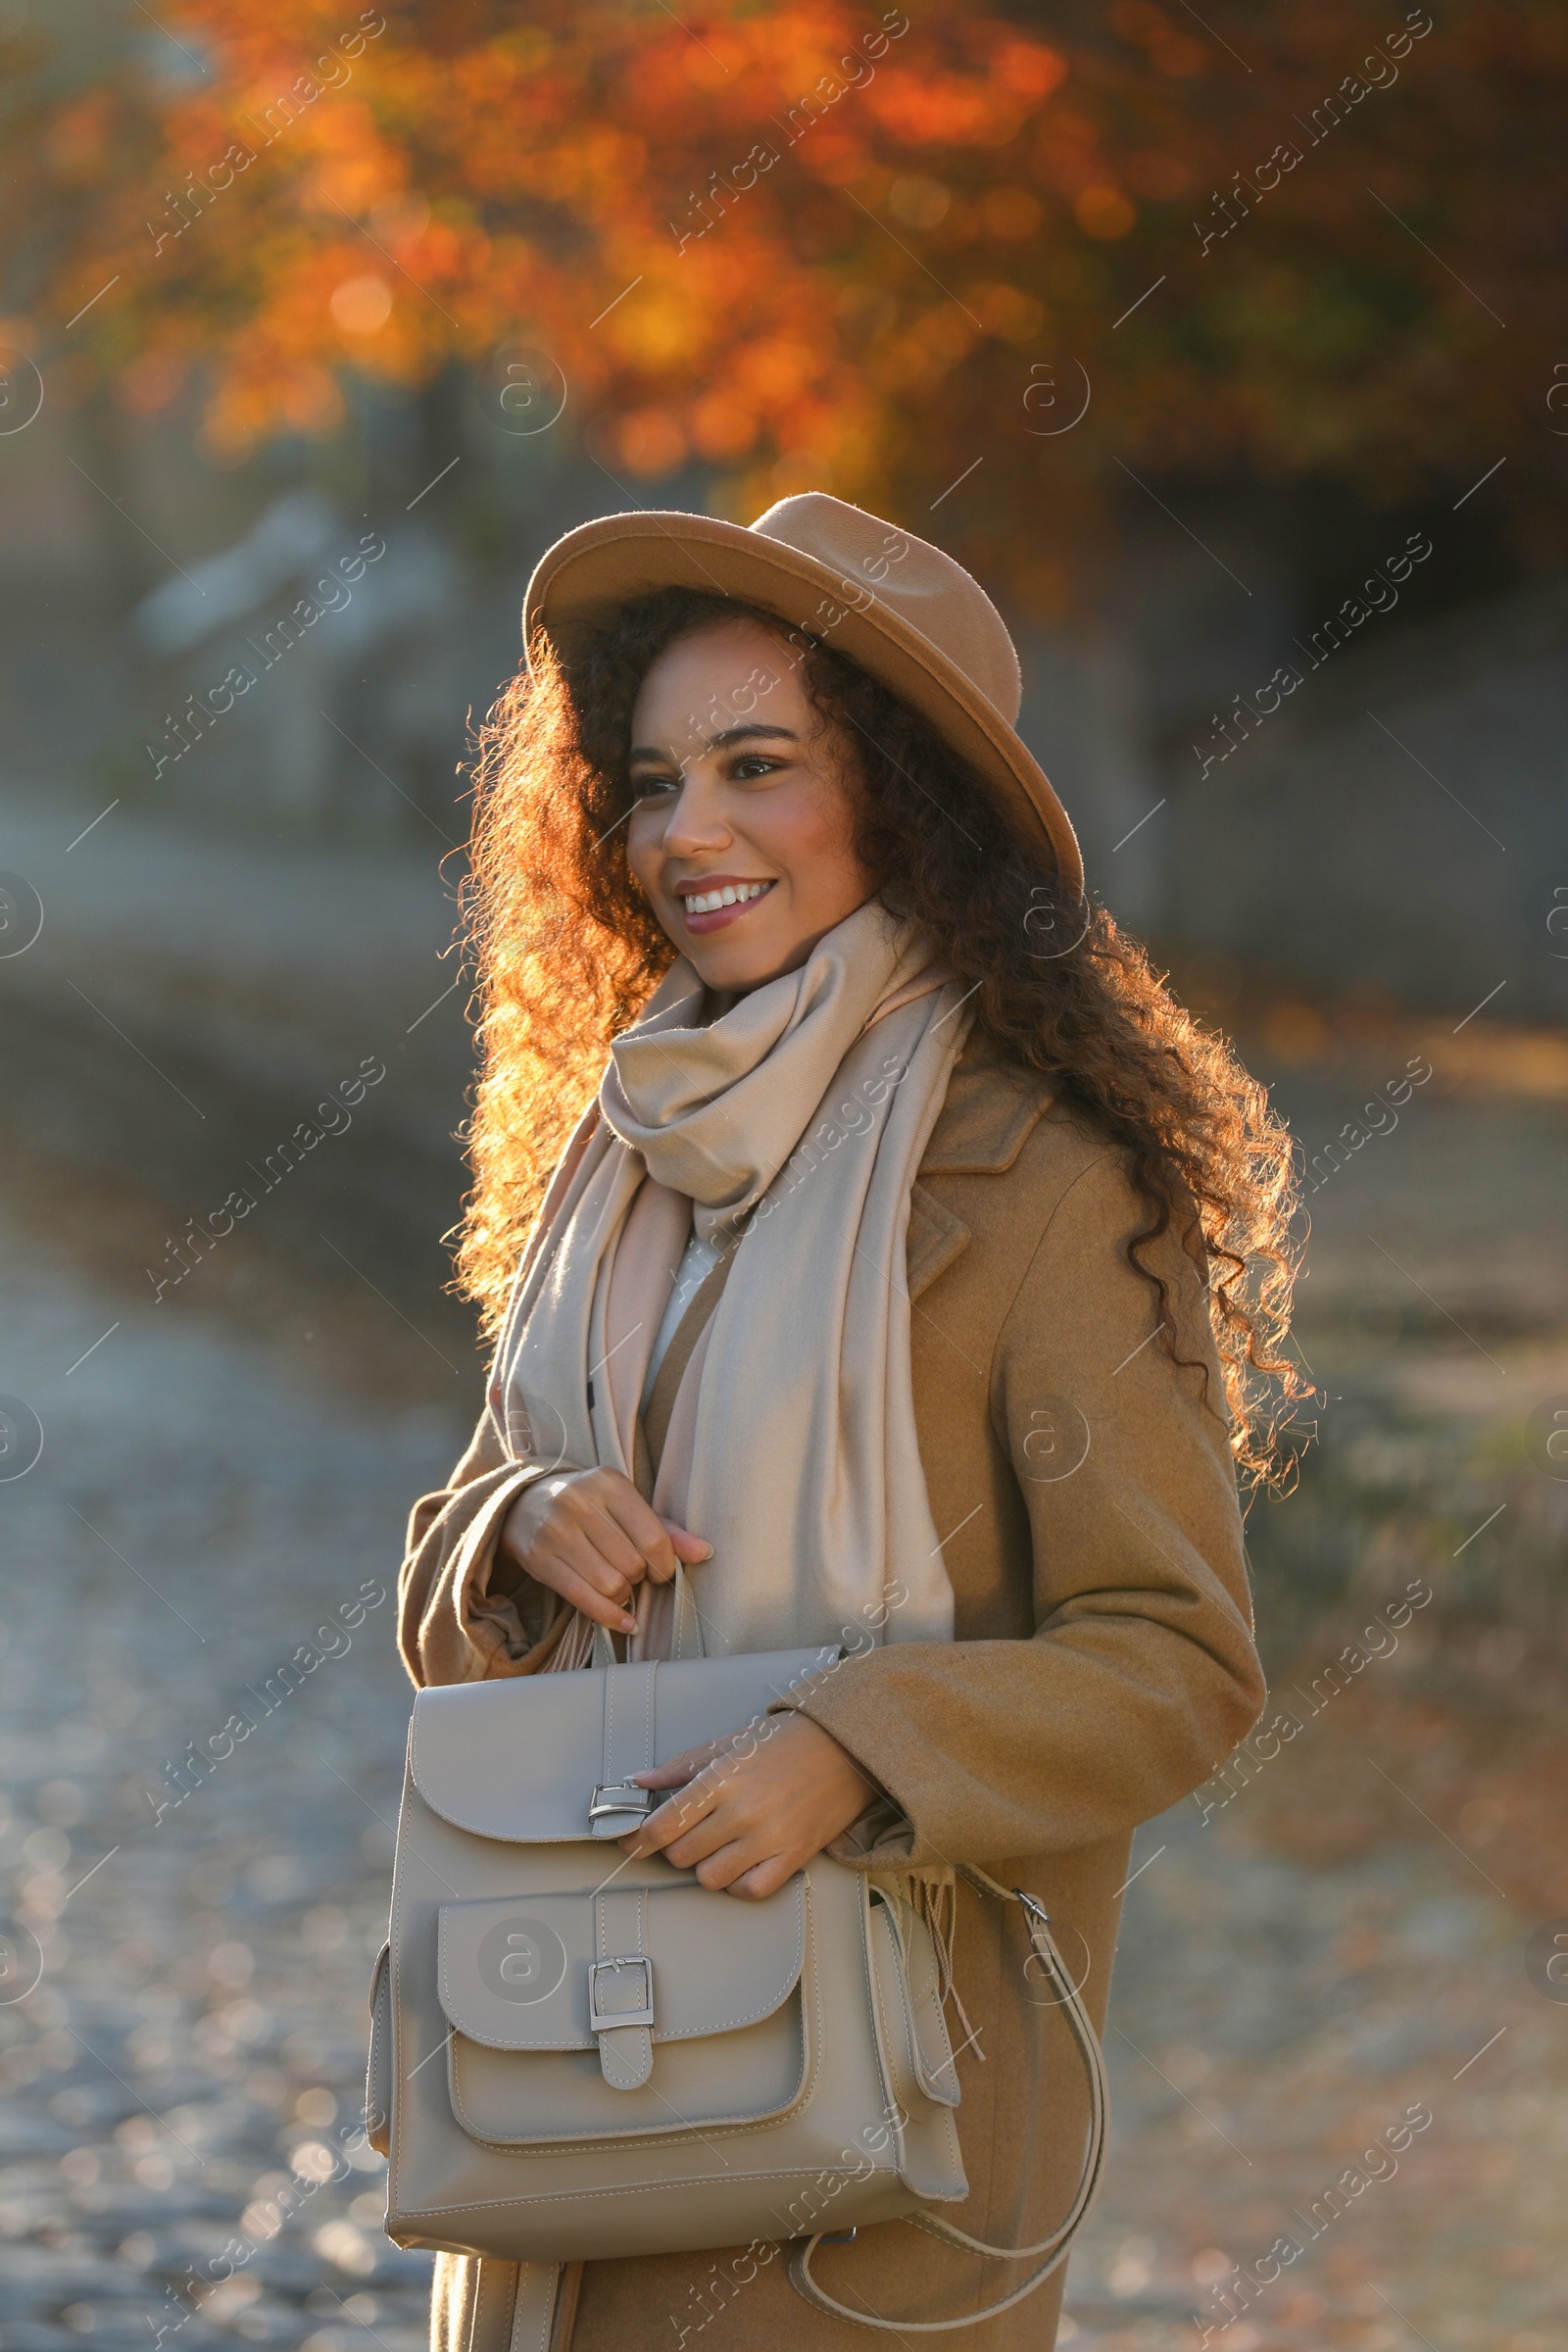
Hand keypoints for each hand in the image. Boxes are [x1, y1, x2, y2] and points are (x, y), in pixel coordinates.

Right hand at [499, 1467, 711, 1634]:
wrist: (525, 1502)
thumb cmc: (588, 1506)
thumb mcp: (625, 1506)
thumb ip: (666, 1529)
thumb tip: (704, 1553)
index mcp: (609, 1484)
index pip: (653, 1538)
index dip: (664, 1565)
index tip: (660, 1572)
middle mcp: (580, 1503)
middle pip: (632, 1564)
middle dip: (639, 1578)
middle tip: (632, 1574)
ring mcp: (557, 1531)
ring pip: (610, 1584)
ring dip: (622, 1595)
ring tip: (619, 1585)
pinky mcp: (540, 1559)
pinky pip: (583, 1598)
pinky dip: (609, 1617)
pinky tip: (623, 1623)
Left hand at [620, 1713, 875, 1898]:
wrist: (843, 1747)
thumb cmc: (784, 1742)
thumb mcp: (728, 1744)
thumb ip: (680, 1766)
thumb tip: (640, 1781)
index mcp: (721, 1779)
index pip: (663, 1824)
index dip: (637, 1839)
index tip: (629, 1842)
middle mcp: (741, 1811)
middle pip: (681, 1855)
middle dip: (674, 1848)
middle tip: (684, 1835)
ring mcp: (768, 1837)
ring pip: (710, 1877)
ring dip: (705, 1866)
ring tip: (716, 1846)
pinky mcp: (793, 1856)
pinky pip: (749, 1890)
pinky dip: (738, 1882)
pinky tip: (740, 1863)